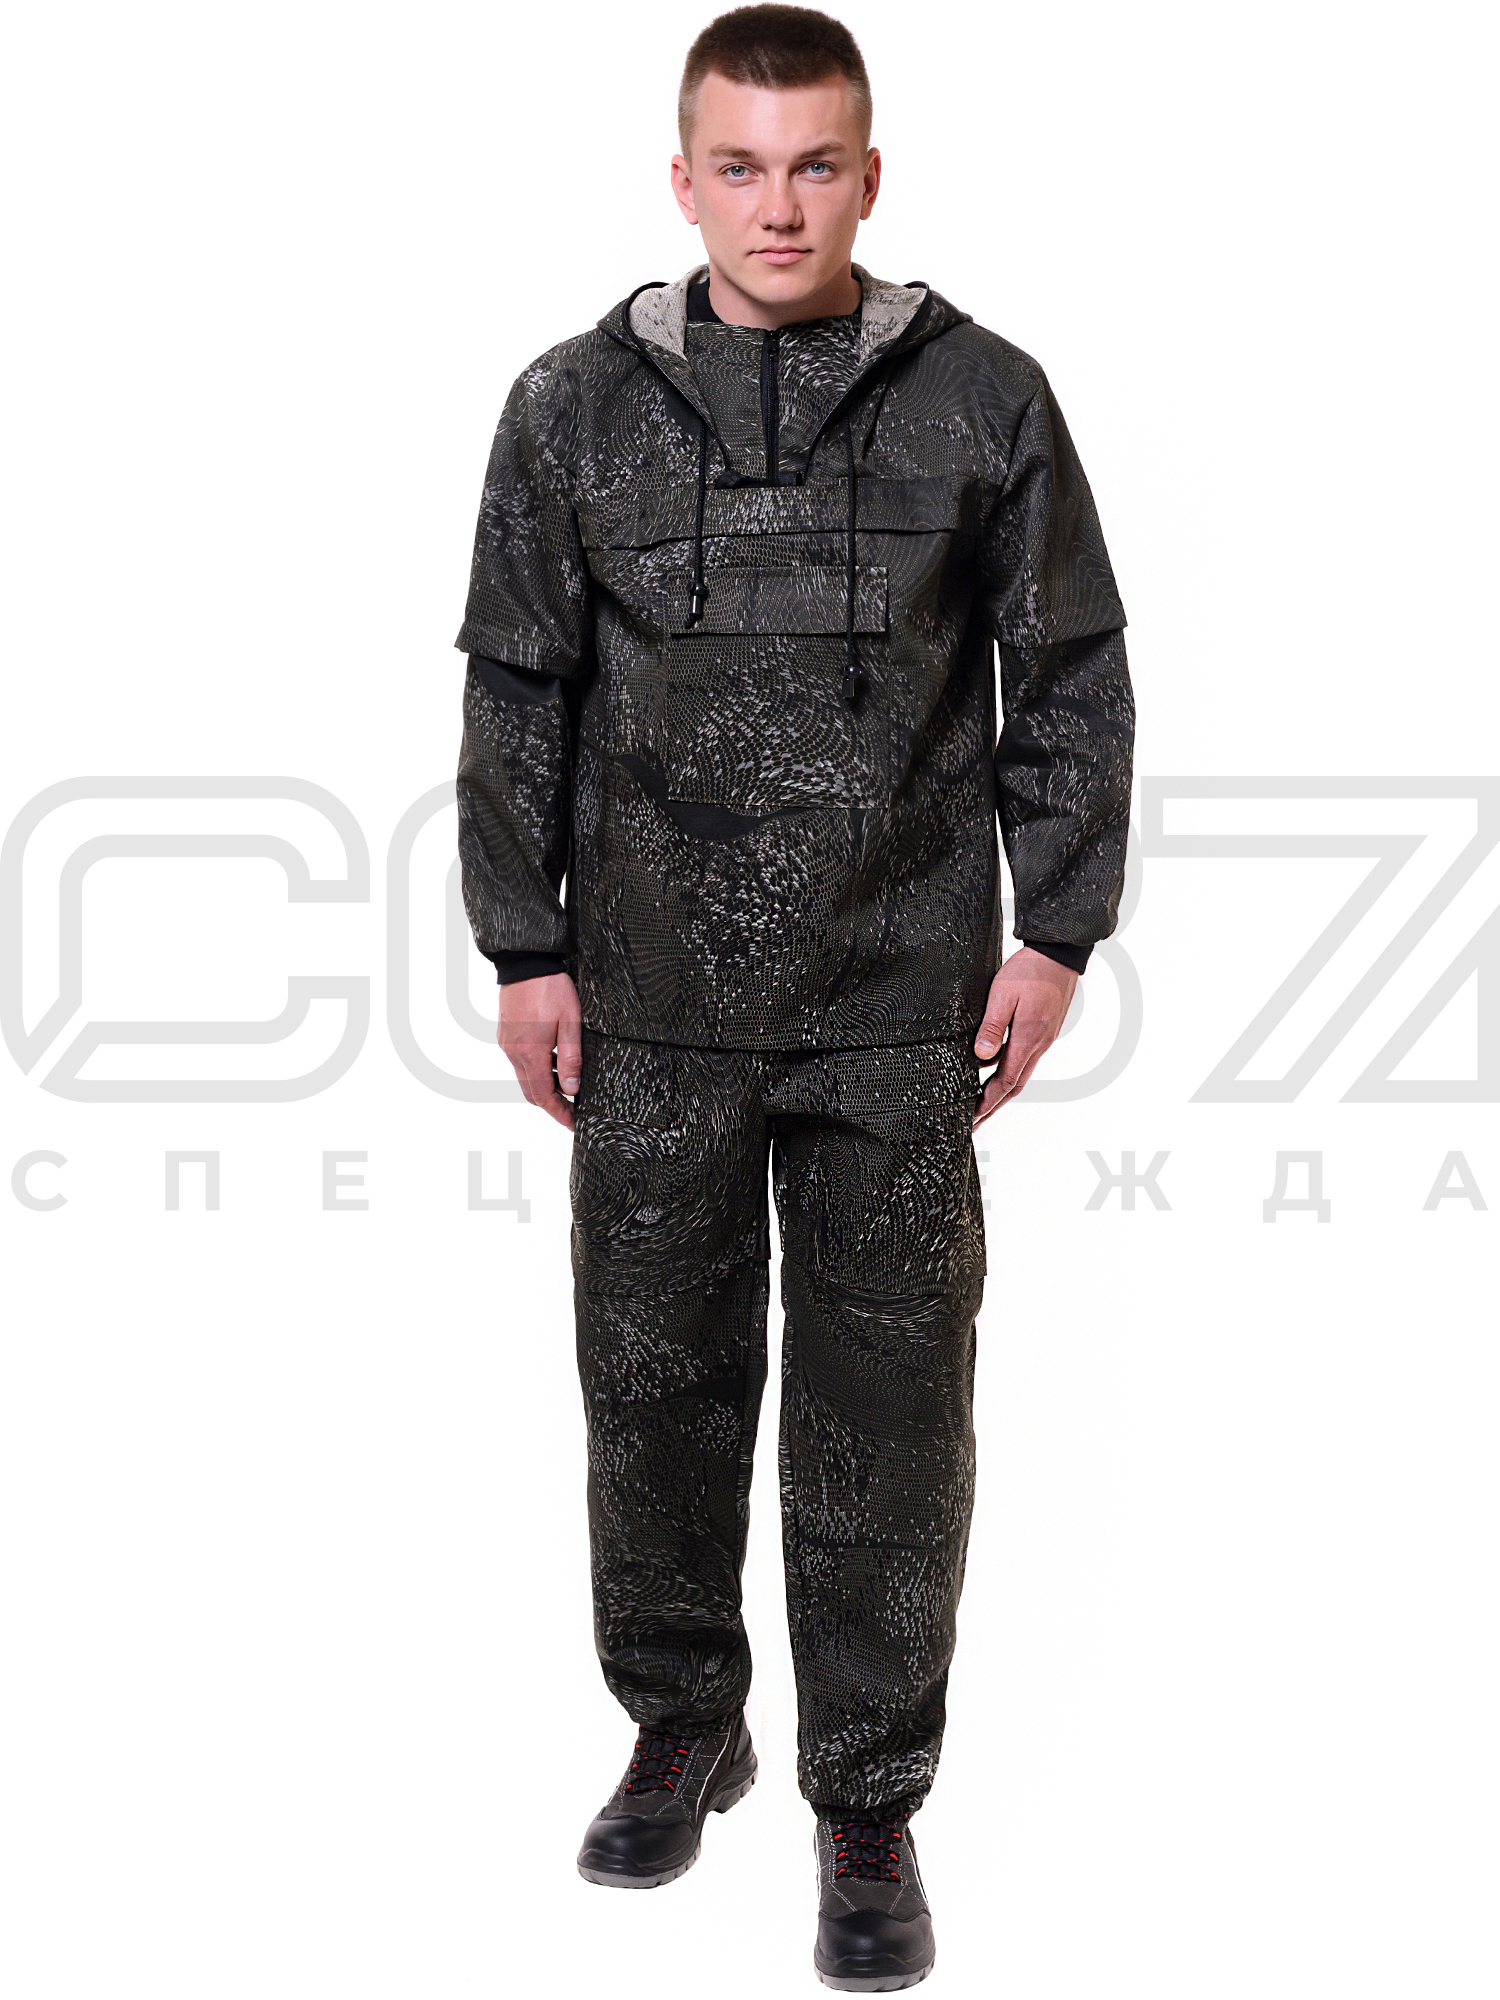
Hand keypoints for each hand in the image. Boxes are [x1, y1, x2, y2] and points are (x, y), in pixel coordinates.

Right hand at [498, 971, 581, 1130]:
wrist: (525, 964)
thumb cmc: (550, 988)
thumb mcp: (570, 1023)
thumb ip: (571, 1058)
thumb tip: (572, 1088)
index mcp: (531, 1052)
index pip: (543, 1096)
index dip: (558, 1113)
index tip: (572, 1123)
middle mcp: (514, 1052)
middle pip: (531, 1092)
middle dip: (552, 1105)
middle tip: (572, 1111)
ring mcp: (507, 1044)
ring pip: (525, 1078)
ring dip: (544, 1087)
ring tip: (567, 1086)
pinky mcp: (506, 1035)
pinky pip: (520, 1063)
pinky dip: (536, 1071)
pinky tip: (553, 1063)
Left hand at [972, 949, 1078, 1126]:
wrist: (1059, 954)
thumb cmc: (1030, 970)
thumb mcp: (1002, 995)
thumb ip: (991, 1027)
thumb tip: (981, 1057)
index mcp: (1027, 1039)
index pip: (1005, 1082)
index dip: (988, 1103)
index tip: (973, 1118)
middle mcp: (1038, 1044)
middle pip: (1014, 1086)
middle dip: (993, 1107)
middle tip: (976, 1123)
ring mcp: (1043, 1038)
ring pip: (1021, 1073)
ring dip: (1002, 1091)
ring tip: (983, 1103)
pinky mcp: (1044, 1030)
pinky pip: (1026, 1059)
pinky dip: (1011, 1072)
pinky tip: (998, 1070)